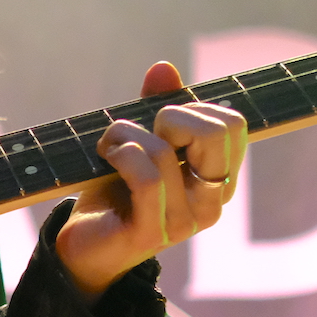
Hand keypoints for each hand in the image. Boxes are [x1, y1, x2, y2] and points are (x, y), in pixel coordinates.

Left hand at [54, 61, 246, 300]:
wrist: (84, 247)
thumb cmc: (114, 191)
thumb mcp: (138, 143)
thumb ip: (156, 106)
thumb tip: (164, 68)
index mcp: (217, 178)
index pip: (232, 124)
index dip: (192, 108)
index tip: (161, 123)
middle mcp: (211, 201)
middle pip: (215, 131)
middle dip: (171, 116)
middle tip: (142, 134)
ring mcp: (186, 221)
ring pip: (166, 150)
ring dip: (125, 134)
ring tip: (109, 147)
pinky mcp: (153, 233)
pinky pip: (146, 176)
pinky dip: (119, 153)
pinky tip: (105, 157)